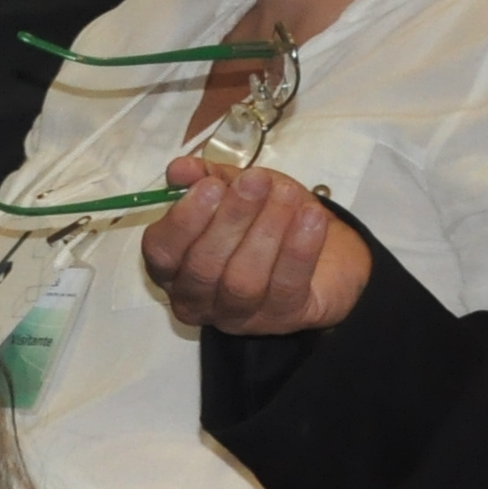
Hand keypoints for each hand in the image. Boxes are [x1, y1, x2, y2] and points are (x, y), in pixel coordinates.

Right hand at [139, 155, 373, 334]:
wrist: (324, 252)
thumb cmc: (264, 218)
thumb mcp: (233, 189)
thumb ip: (204, 178)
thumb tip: (181, 168)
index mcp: (172, 266)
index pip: (162, 251)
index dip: (184, 220)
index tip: (213, 185)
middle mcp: (195, 298)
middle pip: (203, 267)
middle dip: (231, 219)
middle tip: (256, 181)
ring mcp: (236, 315)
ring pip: (242, 281)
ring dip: (267, 231)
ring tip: (287, 194)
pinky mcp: (280, 320)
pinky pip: (286, 286)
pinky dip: (300, 248)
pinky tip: (311, 217)